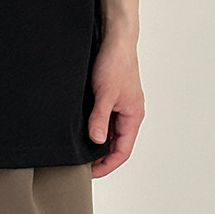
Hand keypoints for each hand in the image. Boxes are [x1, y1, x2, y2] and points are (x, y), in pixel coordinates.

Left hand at [87, 32, 144, 178]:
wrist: (115, 39)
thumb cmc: (115, 63)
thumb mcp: (104, 94)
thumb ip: (99, 119)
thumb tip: (97, 141)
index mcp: (133, 116)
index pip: (123, 151)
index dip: (107, 166)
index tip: (91, 173)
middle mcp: (130, 114)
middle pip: (117, 145)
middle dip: (102, 158)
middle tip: (82, 166)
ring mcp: (122, 106)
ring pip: (111, 133)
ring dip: (98, 144)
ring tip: (80, 152)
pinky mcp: (113, 98)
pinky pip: (106, 121)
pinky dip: (96, 129)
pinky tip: (82, 132)